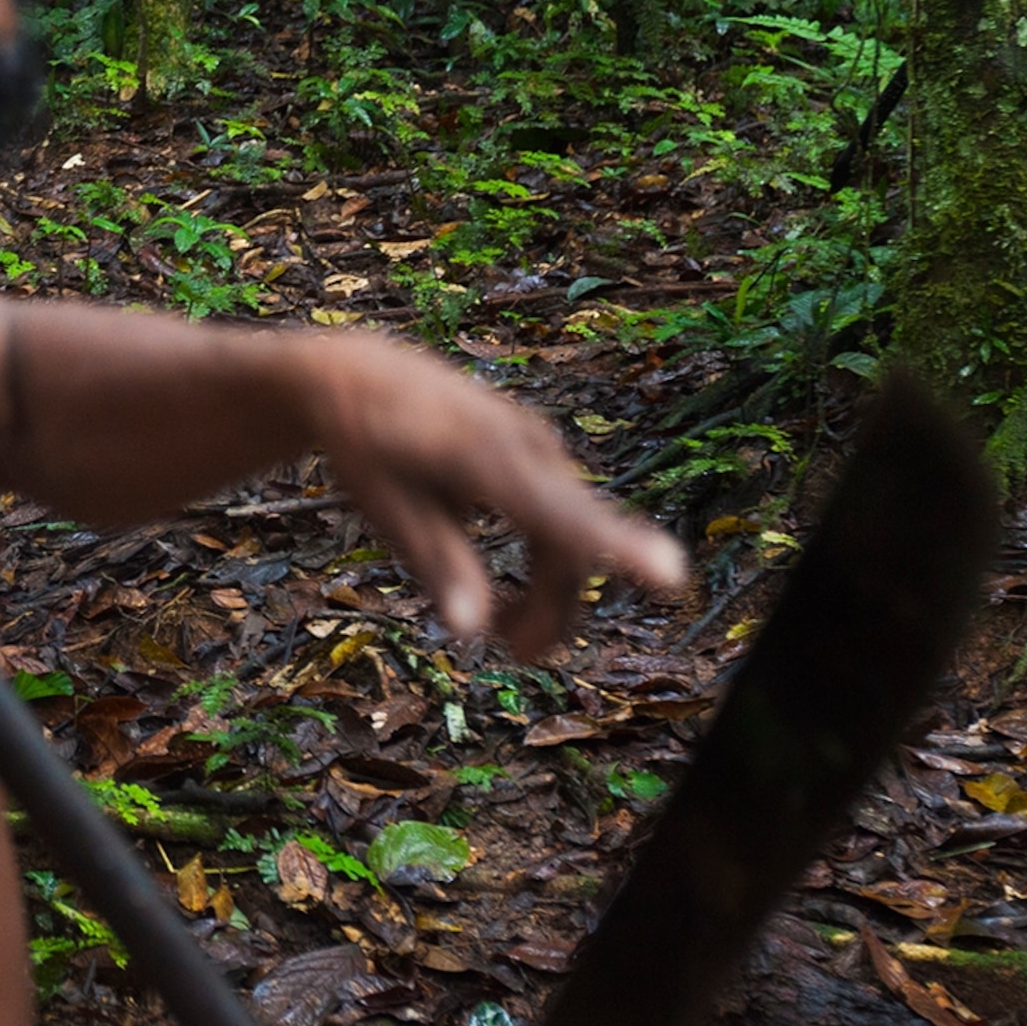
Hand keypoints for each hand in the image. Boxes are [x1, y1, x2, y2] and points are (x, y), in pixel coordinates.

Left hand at [295, 330, 685, 654]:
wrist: (357, 372)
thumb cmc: (363, 441)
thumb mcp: (383, 505)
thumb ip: (436, 563)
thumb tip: (471, 633)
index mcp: (480, 454)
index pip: (558, 510)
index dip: (615, 546)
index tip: (669, 573)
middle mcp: (522, 441)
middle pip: (568, 538)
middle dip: (553, 606)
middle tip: (517, 653)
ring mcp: (535, 441)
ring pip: (568, 529)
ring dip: (548, 589)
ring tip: (509, 637)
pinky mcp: (535, 449)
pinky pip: (558, 512)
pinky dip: (544, 558)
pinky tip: (514, 596)